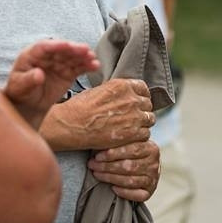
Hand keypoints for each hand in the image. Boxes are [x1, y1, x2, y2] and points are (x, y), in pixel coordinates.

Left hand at [3, 40, 99, 127]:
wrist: (28, 103)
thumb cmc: (19, 91)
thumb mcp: (19, 86)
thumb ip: (28, 80)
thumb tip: (38, 74)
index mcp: (31, 55)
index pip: (44, 47)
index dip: (55, 45)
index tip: (67, 45)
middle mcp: (47, 56)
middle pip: (61, 50)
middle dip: (73, 49)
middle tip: (85, 49)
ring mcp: (59, 63)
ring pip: (72, 57)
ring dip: (83, 56)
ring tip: (93, 58)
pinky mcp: (68, 72)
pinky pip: (78, 67)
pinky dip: (87, 66)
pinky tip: (95, 66)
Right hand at [40, 79, 154, 150]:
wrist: (72, 125)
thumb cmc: (80, 107)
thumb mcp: (99, 90)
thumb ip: (116, 92)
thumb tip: (123, 95)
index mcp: (123, 85)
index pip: (143, 88)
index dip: (140, 96)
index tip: (137, 102)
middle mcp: (131, 99)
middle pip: (148, 104)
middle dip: (141, 110)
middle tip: (132, 117)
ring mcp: (134, 116)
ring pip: (149, 119)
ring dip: (142, 124)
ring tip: (130, 128)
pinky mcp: (132, 133)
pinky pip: (145, 134)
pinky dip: (138, 136)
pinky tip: (128, 137)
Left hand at [88, 139, 160, 201]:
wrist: (145, 166)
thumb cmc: (131, 153)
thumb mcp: (131, 143)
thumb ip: (121, 141)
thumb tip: (100, 139)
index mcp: (151, 148)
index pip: (132, 150)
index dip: (113, 153)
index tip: (97, 156)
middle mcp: (154, 164)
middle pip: (129, 166)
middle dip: (107, 166)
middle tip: (92, 165)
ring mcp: (153, 179)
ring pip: (130, 181)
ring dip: (110, 178)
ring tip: (97, 174)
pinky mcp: (149, 192)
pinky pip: (137, 195)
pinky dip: (124, 192)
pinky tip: (113, 188)